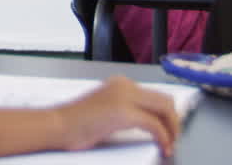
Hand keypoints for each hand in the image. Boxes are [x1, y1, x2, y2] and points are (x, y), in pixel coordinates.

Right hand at [51, 77, 180, 156]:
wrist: (57, 125)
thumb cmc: (75, 123)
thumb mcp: (105, 110)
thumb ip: (124, 109)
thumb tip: (148, 121)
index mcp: (120, 84)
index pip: (155, 96)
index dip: (167, 115)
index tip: (170, 130)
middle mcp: (125, 85)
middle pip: (165, 101)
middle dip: (174, 122)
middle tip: (173, 139)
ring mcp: (124, 97)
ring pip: (165, 109)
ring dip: (172, 129)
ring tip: (169, 144)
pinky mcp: (123, 113)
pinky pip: (155, 125)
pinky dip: (164, 138)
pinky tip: (162, 147)